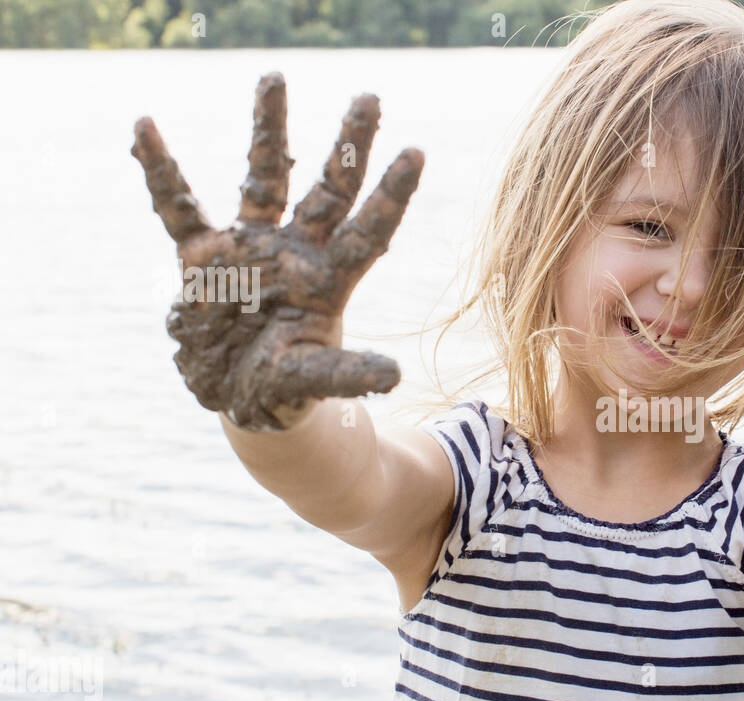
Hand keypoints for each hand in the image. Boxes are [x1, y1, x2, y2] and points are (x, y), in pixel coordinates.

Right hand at [130, 72, 423, 429]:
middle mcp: (297, 252)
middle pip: (330, 189)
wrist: (237, 396)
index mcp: (330, 280)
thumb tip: (393, 375)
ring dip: (269, 131)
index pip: (369, 230)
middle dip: (350, 144)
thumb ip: (346, 373)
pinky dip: (162, 171)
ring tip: (276, 78)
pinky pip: (179, 207)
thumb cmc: (284, 387)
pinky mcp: (204, 256)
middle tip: (370, 97)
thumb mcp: (313, 379)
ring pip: (263, 177)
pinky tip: (144, 127)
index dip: (391, 195)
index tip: (417, 152)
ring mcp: (252, 247)